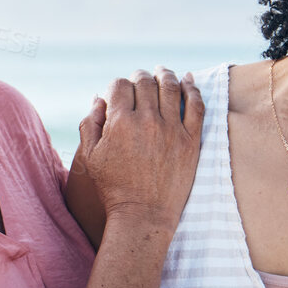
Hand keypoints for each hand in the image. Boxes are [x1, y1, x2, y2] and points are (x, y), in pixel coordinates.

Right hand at [76, 68, 202, 235]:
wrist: (143, 215)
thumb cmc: (114, 188)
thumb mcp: (91, 157)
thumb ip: (91, 124)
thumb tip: (99, 98)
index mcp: (120, 122)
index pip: (120, 85)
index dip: (118, 85)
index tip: (120, 90)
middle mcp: (148, 120)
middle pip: (146, 82)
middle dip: (140, 76)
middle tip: (141, 77)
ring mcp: (172, 129)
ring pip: (172, 88)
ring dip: (166, 75)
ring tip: (163, 72)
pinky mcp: (191, 140)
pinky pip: (196, 106)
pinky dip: (194, 89)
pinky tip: (190, 80)